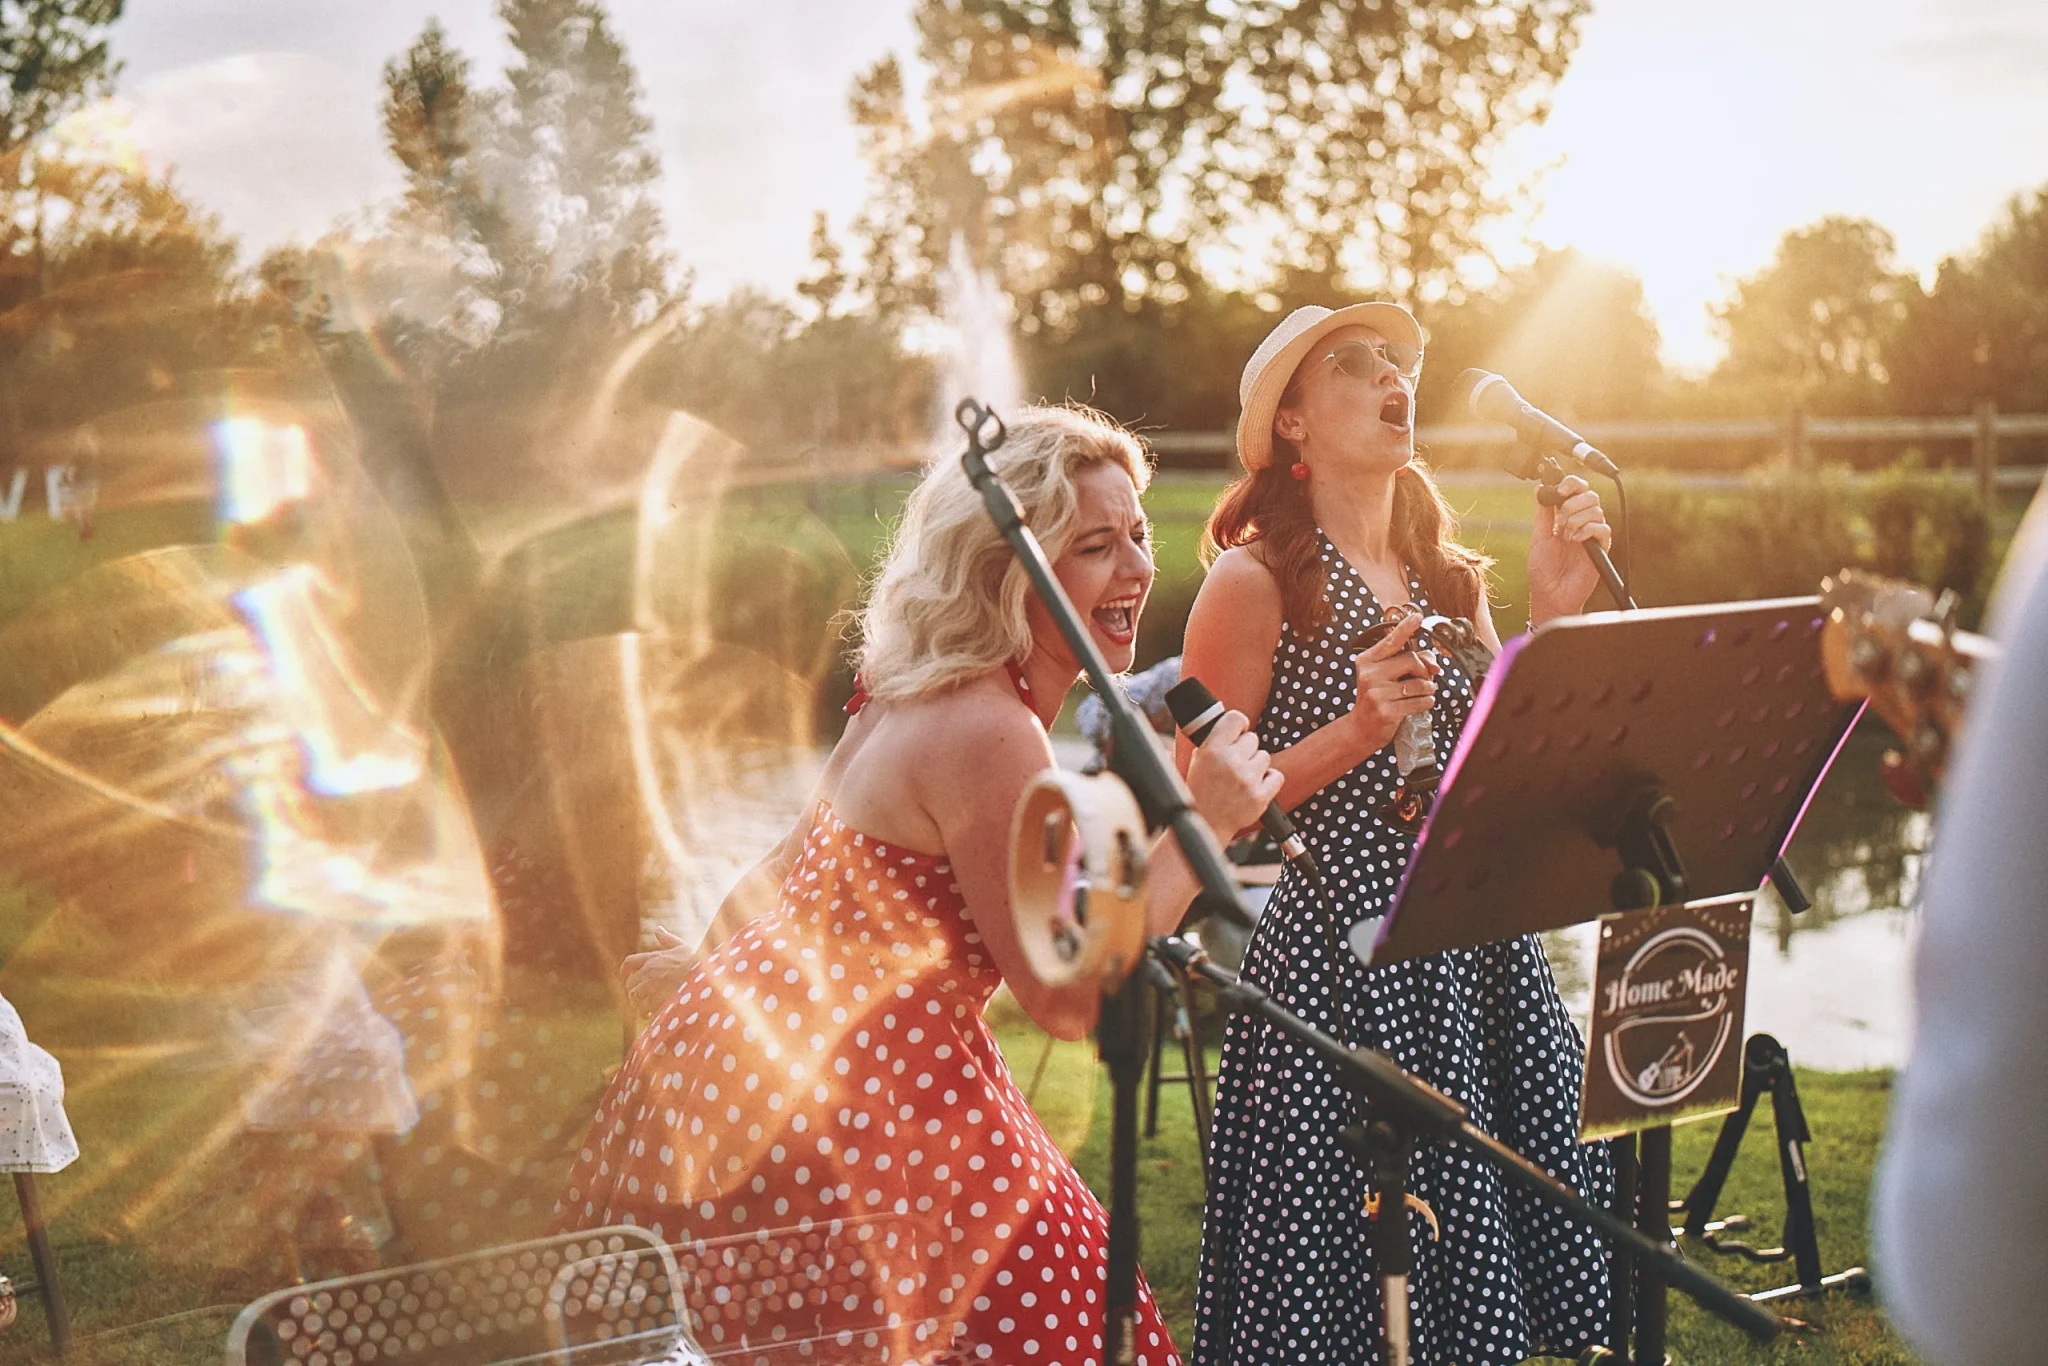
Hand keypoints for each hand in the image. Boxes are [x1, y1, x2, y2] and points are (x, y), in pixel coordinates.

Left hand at [621, 925, 695, 1016]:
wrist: (706, 978)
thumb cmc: (697, 963)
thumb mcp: (682, 947)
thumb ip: (668, 940)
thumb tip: (658, 929)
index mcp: (654, 957)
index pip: (630, 962)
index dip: (625, 971)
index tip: (625, 977)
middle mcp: (649, 971)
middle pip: (630, 983)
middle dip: (634, 991)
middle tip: (642, 998)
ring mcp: (651, 986)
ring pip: (634, 998)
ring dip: (639, 1004)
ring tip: (647, 1009)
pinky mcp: (655, 1001)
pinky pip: (642, 1009)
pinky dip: (645, 1014)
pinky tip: (652, 1015)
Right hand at [1185, 707, 1284, 839]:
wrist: (1206, 823)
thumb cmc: (1200, 791)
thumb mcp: (1197, 760)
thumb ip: (1215, 741)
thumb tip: (1232, 723)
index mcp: (1212, 749)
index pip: (1236, 719)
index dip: (1239, 724)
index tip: (1238, 732)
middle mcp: (1230, 761)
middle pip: (1252, 738)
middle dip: (1245, 750)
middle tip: (1235, 764)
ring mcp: (1247, 779)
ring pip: (1265, 756)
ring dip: (1256, 765)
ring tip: (1242, 777)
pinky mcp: (1260, 796)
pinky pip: (1277, 776)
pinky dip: (1269, 780)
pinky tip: (1255, 785)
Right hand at [1345, 613, 1439, 754]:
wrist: (1362, 727)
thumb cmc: (1378, 697)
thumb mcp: (1387, 675)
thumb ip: (1409, 662)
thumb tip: (1434, 663)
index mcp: (1367, 660)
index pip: (1391, 641)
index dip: (1405, 628)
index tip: (1417, 617)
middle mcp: (1369, 674)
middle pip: (1411, 660)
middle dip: (1424, 670)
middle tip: (1424, 678)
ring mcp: (1376, 693)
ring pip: (1419, 683)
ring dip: (1428, 689)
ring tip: (1421, 693)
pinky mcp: (1386, 710)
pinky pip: (1420, 701)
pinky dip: (1426, 702)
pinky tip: (1420, 704)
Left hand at [1529, 474, 1613, 621]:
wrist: (1550, 594)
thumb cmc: (1543, 570)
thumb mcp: (1539, 536)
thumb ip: (1543, 513)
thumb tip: (1540, 489)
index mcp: (1567, 517)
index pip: (1576, 490)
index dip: (1571, 484)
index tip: (1559, 489)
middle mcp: (1582, 523)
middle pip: (1590, 495)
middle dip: (1573, 502)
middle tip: (1560, 519)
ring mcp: (1592, 535)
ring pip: (1596, 510)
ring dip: (1577, 518)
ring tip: (1565, 535)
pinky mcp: (1601, 548)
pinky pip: (1602, 529)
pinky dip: (1587, 529)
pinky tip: (1575, 541)